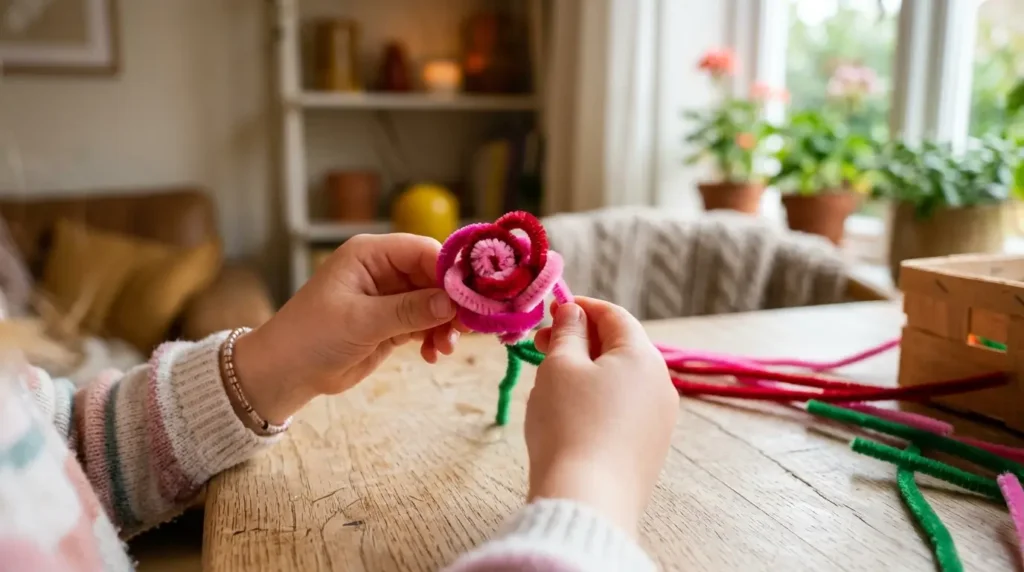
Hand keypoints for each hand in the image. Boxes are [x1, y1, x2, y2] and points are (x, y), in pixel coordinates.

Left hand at [231, 234, 464, 423]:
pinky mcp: (394, 322)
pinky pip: (427, 323)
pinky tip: (432, 355)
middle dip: (453, 302)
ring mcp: (391, 296)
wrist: (287, 373)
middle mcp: (384, 270)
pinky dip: (435, 337)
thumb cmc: (312, 336)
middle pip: (436, 277)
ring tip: (444, 348)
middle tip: (467, 328)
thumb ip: (409, 310)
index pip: (424, 250)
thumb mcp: (361, 321)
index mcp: (371, 254)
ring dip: (446, 324)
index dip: (450, 271)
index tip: (473, 296)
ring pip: (436, 302)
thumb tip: (452, 302)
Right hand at [526, 298, 676, 534]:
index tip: (551, 311)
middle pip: (619, 348)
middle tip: (541, 346)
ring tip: (549, 384)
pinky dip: (596, 401)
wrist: (587, 501)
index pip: (614, 316)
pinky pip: (622, 411)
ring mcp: (659, 420)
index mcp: (643, 356)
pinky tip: (568, 417)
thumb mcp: (559, 366)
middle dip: (579, 341)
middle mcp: (661, 385)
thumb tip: (574, 312)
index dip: (581, 307)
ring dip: (586, 372)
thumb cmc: (568, 424)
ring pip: (619, 381)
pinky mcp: (649, 450)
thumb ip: (568, 332)